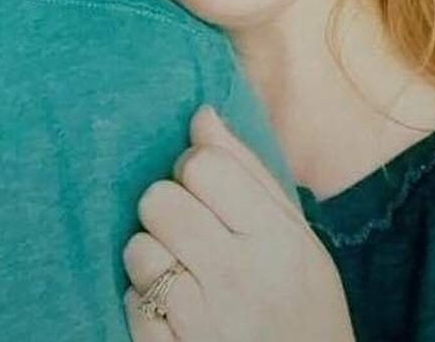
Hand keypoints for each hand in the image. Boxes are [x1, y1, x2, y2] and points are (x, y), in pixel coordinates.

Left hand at [124, 107, 354, 341]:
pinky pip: (131, 300)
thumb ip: (249, 175)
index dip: (195, 171)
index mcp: (278, 241)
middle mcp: (240, 277)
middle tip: (189, 232)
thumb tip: (202, 114)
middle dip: (168, 210)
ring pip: (138, 248)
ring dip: (152, 257)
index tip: (205, 192)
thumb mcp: (297, 240)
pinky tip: (173, 310)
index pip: (204, 165)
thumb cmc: (303, 307)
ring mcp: (203, 320)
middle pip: (160, 199)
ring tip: (182, 273)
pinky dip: (144, 302)